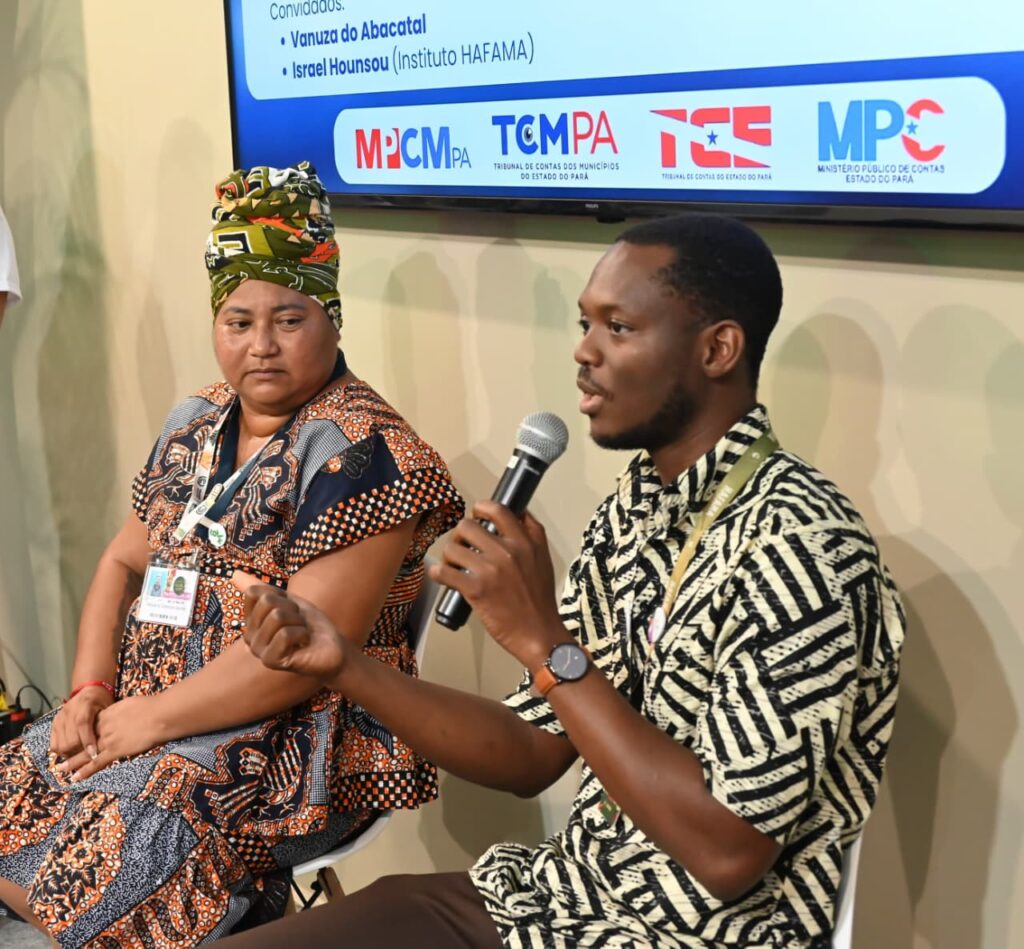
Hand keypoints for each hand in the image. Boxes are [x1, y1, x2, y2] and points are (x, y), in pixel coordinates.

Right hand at [49, 686, 113, 760]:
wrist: (90, 690)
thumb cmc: (103, 701)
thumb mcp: (108, 708)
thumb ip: (105, 724)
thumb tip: (107, 745)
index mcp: (85, 704)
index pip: (82, 724)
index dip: (87, 741)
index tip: (94, 755)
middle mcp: (69, 711)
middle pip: (69, 739)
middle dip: (79, 751)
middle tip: (90, 755)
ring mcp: (59, 718)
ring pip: (60, 745)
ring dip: (70, 753)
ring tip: (81, 754)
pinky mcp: (54, 724)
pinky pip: (53, 744)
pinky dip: (62, 751)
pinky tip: (72, 750)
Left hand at [55, 695, 166, 781]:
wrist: (158, 715)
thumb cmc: (150, 706)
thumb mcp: (131, 703)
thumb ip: (122, 710)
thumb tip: (124, 711)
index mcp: (107, 714)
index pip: (90, 725)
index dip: (83, 733)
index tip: (76, 738)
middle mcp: (103, 727)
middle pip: (84, 740)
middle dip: (72, 748)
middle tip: (60, 754)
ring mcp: (108, 740)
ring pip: (86, 753)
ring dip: (72, 763)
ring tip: (61, 769)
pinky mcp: (115, 750)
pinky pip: (97, 763)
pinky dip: (85, 771)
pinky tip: (76, 778)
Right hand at [242, 584, 346, 681]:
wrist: (333, 646)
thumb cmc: (310, 624)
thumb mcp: (287, 601)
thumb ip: (262, 589)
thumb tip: (233, 573)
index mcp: (250, 622)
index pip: (254, 592)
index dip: (280, 596)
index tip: (290, 610)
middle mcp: (249, 637)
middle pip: (267, 601)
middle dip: (291, 608)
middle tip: (299, 623)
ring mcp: (258, 650)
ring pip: (277, 616)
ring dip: (298, 622)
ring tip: (302, 634)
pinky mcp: (270, 661)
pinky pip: (285, 634)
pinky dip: (302, 634)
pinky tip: (303, 644)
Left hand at [429, 501, 566, 670]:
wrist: (538, 632)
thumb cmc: (540, 600)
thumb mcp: (544, 558)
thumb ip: (533, 533)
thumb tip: (519, 512)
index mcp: (525, 542)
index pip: (498, 510)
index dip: (481, 508)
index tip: (476, 515)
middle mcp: (507, 551)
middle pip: (467, 526)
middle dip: (460, 536)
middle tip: (463, 547)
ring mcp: (490, 570)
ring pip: (452, 548)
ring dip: (449, 557)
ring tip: (454, 566)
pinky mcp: (475, 589)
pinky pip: (444, 572)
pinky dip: (439, 573)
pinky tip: (443, 576)